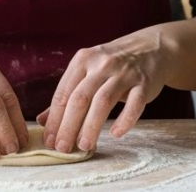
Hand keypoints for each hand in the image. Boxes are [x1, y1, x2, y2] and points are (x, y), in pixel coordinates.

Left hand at [37, 27, 173, 153]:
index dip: (55, 119)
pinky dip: (125, 120)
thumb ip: (67, 94)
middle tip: (62, 148)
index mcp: (83, 60)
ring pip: (103, 101)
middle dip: (68, 126)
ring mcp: (124, 73)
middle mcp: (102, 64)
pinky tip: (116, 134)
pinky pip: (134, 103)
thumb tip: (43, 121)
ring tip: (84, 146)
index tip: (49, 140)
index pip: (63, 93)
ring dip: (91, 126)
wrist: (151, 48)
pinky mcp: (144, 83)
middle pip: (80, 98)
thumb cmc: (113, 65)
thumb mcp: (88, 72)